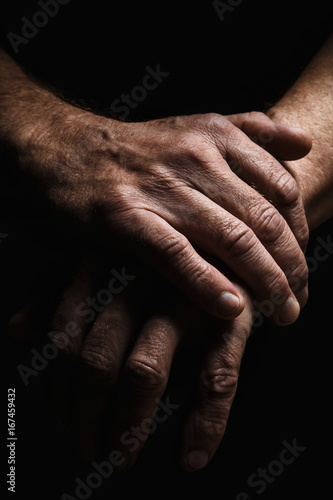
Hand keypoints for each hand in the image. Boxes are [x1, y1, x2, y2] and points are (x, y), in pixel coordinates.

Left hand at [8, 248, 255, 471]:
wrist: (230, 237)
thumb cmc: (159, 253)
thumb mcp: (101, 258)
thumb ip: (57, 290)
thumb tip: (18, 330)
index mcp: (105, 263)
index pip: (63, 334)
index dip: (55, 385)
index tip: (58, 414)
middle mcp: (141, 279)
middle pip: (98, 359)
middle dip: (85, 415)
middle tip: (85, 450)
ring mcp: (186, 297)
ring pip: (145, 370)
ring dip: (128, 425)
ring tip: (120, 460)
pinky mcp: (233, 316)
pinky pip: (216, 376)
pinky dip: (205, 422)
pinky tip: (192, 454)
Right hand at [9, 95, 310, 323]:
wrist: (68, 150)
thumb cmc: (139, 150)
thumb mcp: (197, 127)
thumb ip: (253, 130)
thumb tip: (306, 144)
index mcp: (217, 136)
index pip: (282, 190)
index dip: (300, 234)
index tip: (302, 264)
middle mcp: (194, 158)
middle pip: (263, 219)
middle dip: (292, 266)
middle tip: (299, 299)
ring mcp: (160, 188)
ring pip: (230, 238)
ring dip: (265, 281)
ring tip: (283, 312)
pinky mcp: (126, 217)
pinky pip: (177, 256)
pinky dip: (208, 285)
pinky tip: (232, 308)